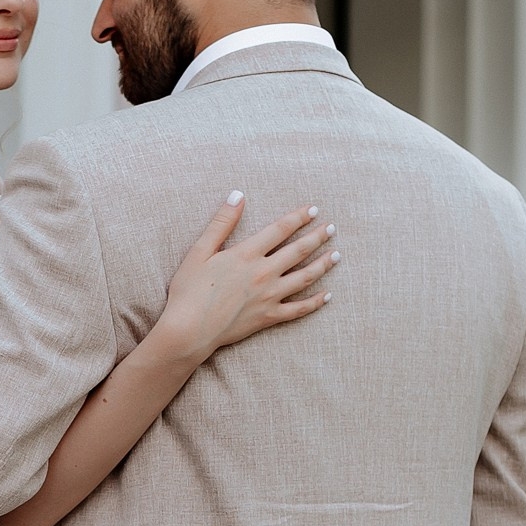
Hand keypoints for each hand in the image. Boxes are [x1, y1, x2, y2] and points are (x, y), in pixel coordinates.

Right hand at [156, 196, 335, 362]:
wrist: (188, 331)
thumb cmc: (188, 291)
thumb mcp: (199, 251)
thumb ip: (221, 222)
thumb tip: (237, 195)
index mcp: (247, 254)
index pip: (280, 229)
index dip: (298, 218)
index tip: (313, 210)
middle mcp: (263, 273)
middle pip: (298, 250)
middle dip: (317, 237)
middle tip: (332, 228)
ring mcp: (269, 296)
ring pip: (305, 277)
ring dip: (323, 265)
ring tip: (336, 255)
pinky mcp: (268, 317)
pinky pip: (299, 309)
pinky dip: (315, 302)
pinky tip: (327, 295)